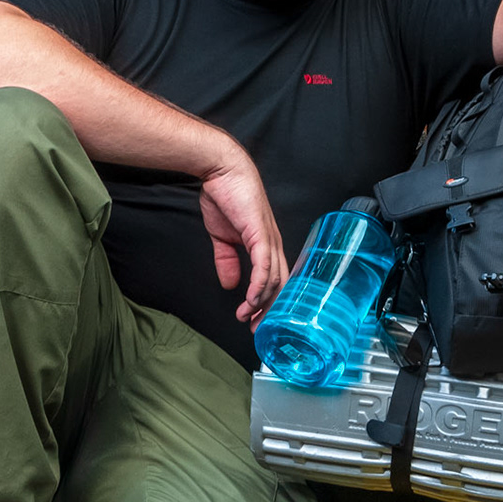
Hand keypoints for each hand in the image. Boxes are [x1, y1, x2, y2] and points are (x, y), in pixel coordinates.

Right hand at [198, 149, 287, 325]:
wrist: (221, 171)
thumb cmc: (225, 197)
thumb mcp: (223, 237)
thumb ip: (227, 261)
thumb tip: (230, 284)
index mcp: (266, 245)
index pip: (275, 280)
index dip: (268, 303)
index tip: (255, 321)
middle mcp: (273, 244)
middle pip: (281, 285)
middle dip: (270, 310)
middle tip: (258, 330)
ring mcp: (269, 239)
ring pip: (274, 279)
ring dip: (262, 303)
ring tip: (248, 318)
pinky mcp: (261, 234)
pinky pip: (264, 266)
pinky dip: (259, 285)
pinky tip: (252, 300)